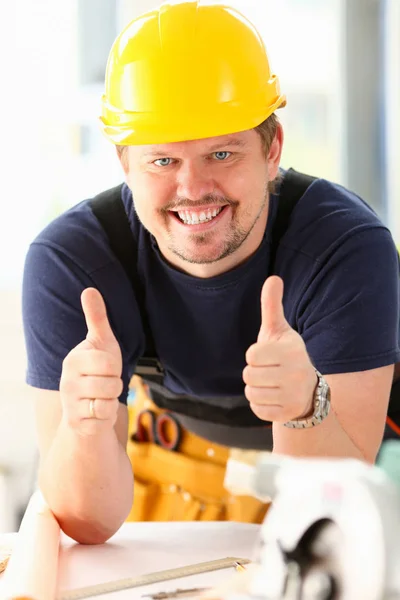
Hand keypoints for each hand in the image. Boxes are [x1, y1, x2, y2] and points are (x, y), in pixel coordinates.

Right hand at [60, 288, 122, 435]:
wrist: (87, 407)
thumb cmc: (98, 370)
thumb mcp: (102, 343)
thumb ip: (97, 318)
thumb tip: (89, 290)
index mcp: (73, 360)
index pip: (109, 362)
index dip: (114, 366)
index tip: (105, 367)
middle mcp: (67, 382)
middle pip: (112, 383)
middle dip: (115, 384)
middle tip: (104, 383)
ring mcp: (70, 405)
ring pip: (108, 402)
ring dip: (112, 400)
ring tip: (101, 397)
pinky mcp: (77, 424)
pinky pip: (105, 419)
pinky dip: (107, 416)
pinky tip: (97, 413)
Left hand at [243, 276, 316, 422]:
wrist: (308, 390)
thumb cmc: (286, 354)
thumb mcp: (279, 330)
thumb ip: (272, 305)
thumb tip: (273, 277)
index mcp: (292, 350)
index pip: (251, 355)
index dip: (254, 355)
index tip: (268, 356)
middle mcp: (296, 373)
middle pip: (248, 375)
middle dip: (254, 373)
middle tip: (269, 371)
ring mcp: (294, 395)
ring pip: (251, 393)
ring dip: (256, 389)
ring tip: (272, 384)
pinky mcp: (288, 413)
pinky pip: (257, 409)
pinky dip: (260, 405)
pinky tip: (274, 398)